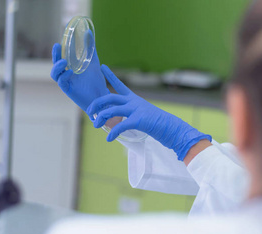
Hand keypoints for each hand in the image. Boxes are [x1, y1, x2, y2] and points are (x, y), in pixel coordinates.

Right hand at [50, 42, 108, 111]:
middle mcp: (66, 75)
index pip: (62, 56)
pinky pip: (62, 83)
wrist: (102, 97)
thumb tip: (88, 32)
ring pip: (55, 74)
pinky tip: (70, 72)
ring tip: (64, 62)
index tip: (59, 41)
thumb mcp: (93, 62)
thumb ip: (90, 48)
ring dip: (58, 67)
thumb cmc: (96, 81)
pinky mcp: (69, 91)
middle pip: (55, 64)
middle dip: (55, 55)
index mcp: (70, 67)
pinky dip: (64, 77)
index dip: (59, 49)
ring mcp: (67, 83)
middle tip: (57, 46)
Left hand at [87, 65, 211, 160]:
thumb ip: (130, 114)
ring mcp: (136, 110)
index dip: (110, 76)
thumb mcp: (142, 114)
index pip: (120, 85)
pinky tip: (109, 139)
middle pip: (110, 98)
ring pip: (112, 110)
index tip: (103, 67)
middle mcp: (134, 102)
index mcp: (134, 99)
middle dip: (97, 104)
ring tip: (95, 126)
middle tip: (89, 111)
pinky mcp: (139, 120)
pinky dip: (113, 133)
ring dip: (101, 118)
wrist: (171, 128)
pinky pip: (121, 125)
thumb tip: (119, 121)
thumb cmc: (157, 123)